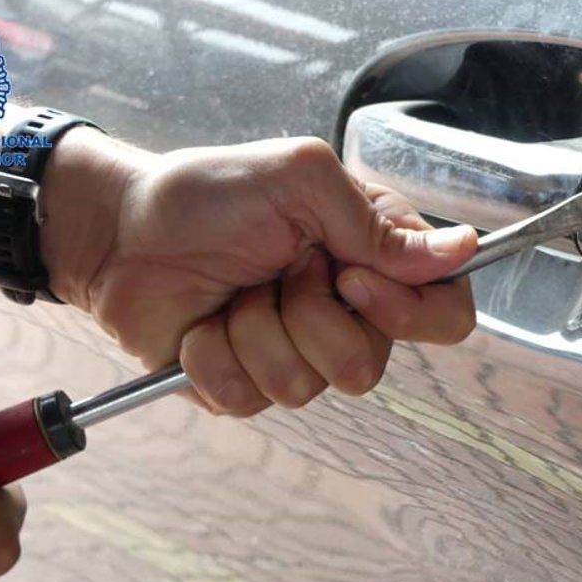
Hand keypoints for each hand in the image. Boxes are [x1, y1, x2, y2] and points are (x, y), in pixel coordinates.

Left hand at [41, 134, 476, 415]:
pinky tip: (201, 326)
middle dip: (308, 315)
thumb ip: (377, 224)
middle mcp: (346, 315)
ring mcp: (296, 355)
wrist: (120, 232)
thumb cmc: (208, 193)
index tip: (353, 279)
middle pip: (370, 363)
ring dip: (255, 331)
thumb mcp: (300, 180)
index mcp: (374, 259)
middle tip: (275, 270)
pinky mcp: (246, 386)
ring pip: (308, 386)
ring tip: (232, 293)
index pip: (446, 313)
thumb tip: (462, 248)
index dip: (410, 312)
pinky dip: (214, 357)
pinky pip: (250, 401)